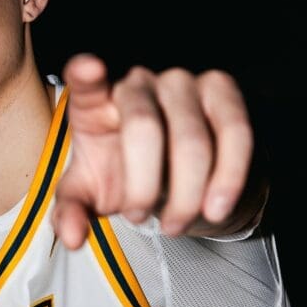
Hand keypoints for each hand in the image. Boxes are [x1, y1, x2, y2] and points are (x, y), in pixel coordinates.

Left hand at [52, 53, 255, 247]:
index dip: (86, 73)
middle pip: (143, 127)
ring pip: (192, 139)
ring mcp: (181, 82)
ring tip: (174, 224)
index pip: (85, 83)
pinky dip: (228, 179)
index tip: (87, 68)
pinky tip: (215, 208)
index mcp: (95, 102)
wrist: (175, 174)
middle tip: (138, 219)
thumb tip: (71, 237)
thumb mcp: (91, 193)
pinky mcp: (222, 92)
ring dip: (186, 194)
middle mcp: (137, 82)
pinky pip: (235, 134)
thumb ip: (73, 210)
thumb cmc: (124, 173)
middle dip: (142, 186)